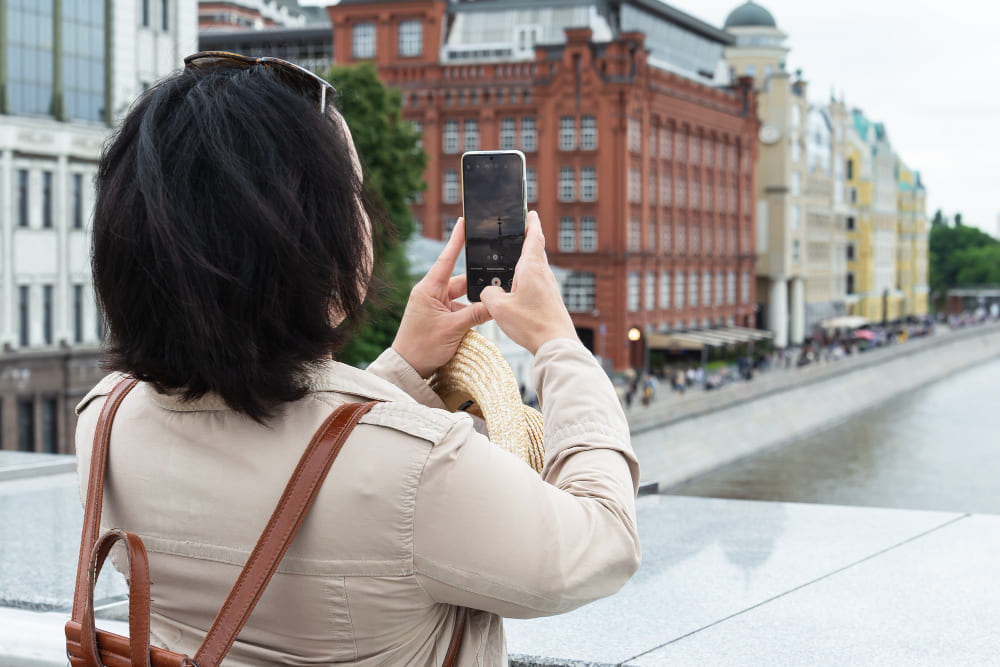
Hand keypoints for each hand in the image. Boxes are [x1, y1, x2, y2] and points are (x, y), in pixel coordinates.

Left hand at [392, 218, 491, 377]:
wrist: (408, 369)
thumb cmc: (422, 347)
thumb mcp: (453, 329)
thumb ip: (476, 314)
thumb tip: (496, 302)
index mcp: (428, 289)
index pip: (446, 259)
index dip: (456, 241)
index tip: (463, 222)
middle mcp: (431, 293)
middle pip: (461, 280)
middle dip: (477, 284)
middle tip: (497, 283)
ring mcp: (435, 305)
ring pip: (463, 296)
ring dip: (475, 303)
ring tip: (489, 308)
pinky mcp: (439, 317)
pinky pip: (460, 309)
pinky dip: (470, 313)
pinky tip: (480, 320)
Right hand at [479, 211, 577, 354]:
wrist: (556, 344)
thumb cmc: (531, 324)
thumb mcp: (499, 308)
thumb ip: (488, 294)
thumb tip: (488, 292)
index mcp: (532, 268)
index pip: (534, 237)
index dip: (531, 223)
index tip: (530, 212)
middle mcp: (544, 274)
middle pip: (536, 250)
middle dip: (528, 239)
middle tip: (519, 231)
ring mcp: (549, 287)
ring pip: (537, 267)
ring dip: (527, 260)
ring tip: (513, 260)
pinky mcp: (550, 300)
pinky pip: (537, 282)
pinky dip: (528, 277)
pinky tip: (518, 288)